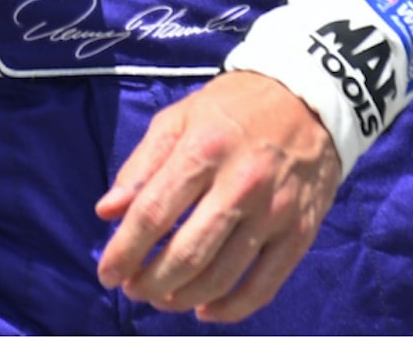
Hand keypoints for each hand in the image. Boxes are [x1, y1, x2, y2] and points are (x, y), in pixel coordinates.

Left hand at [94, 69, 342, 322]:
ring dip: (184, 297)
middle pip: (188, 252)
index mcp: (203, 150)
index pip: (154, 211)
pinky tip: (205, 310)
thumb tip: (107, 212)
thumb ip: (141, 166)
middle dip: (152, 281)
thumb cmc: (229, 109)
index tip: (107, 273)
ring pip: (222, 276)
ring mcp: (273, 213)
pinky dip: (231, 309)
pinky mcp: (300, 234)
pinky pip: (263, 286)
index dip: (125, 249)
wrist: (305, 101)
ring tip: (161, 298)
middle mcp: (240, 185)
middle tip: (133, 290)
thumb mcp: (177, 119)